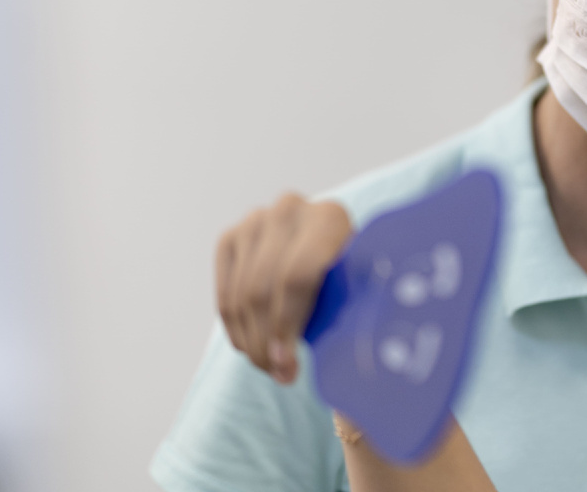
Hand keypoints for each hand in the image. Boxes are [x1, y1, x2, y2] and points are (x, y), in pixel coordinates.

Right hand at [215, 194, 352, 383]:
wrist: (330, 244)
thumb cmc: (353, 277)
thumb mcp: (361, 289)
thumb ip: (351, 310)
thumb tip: (339, 368)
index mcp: (329, 218)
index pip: (296, 277)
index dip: (286, 326)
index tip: (287, 368)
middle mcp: (288, 211)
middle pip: (262, 289)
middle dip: (266, 342)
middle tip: (279, 375)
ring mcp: (255, 221)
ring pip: (240, 296)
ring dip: (251, 342)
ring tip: (269, 367)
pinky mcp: (232, 238)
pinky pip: (225, 294)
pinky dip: (235, 329)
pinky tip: (251, 348)